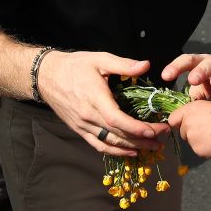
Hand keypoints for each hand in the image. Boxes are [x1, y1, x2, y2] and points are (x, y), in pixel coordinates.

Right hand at [36, 51, 164, 156]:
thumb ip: (123, 64)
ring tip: (153, 147)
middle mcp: (88, 116)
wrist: (47, 76)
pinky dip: (115, 151)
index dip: (137, 128)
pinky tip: (130, 151)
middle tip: (163, 138)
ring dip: (132, 148)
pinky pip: (98, 145)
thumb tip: (146, 65)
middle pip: (117, 135)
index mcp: (95, 98)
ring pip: (109, 143)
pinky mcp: (79, 130)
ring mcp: (82, 126)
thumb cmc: (75, 66)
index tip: (155, 130)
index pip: (117, 120)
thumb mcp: (100, 59)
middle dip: (142, 139)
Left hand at [168, 99, 210, 157]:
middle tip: (206, 129)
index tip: (186, 123)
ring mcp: (191, 138)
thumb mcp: (209, 105)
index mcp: (190, 109)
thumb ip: (195, 112)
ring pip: (190, 141)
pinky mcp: (197, 150)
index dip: (179, 121)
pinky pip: (198, 149)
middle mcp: (187, 123)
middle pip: (182, 131)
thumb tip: (189, 118)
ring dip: (198, 139)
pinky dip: (204, 147)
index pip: (173, 118)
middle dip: (190, 131)